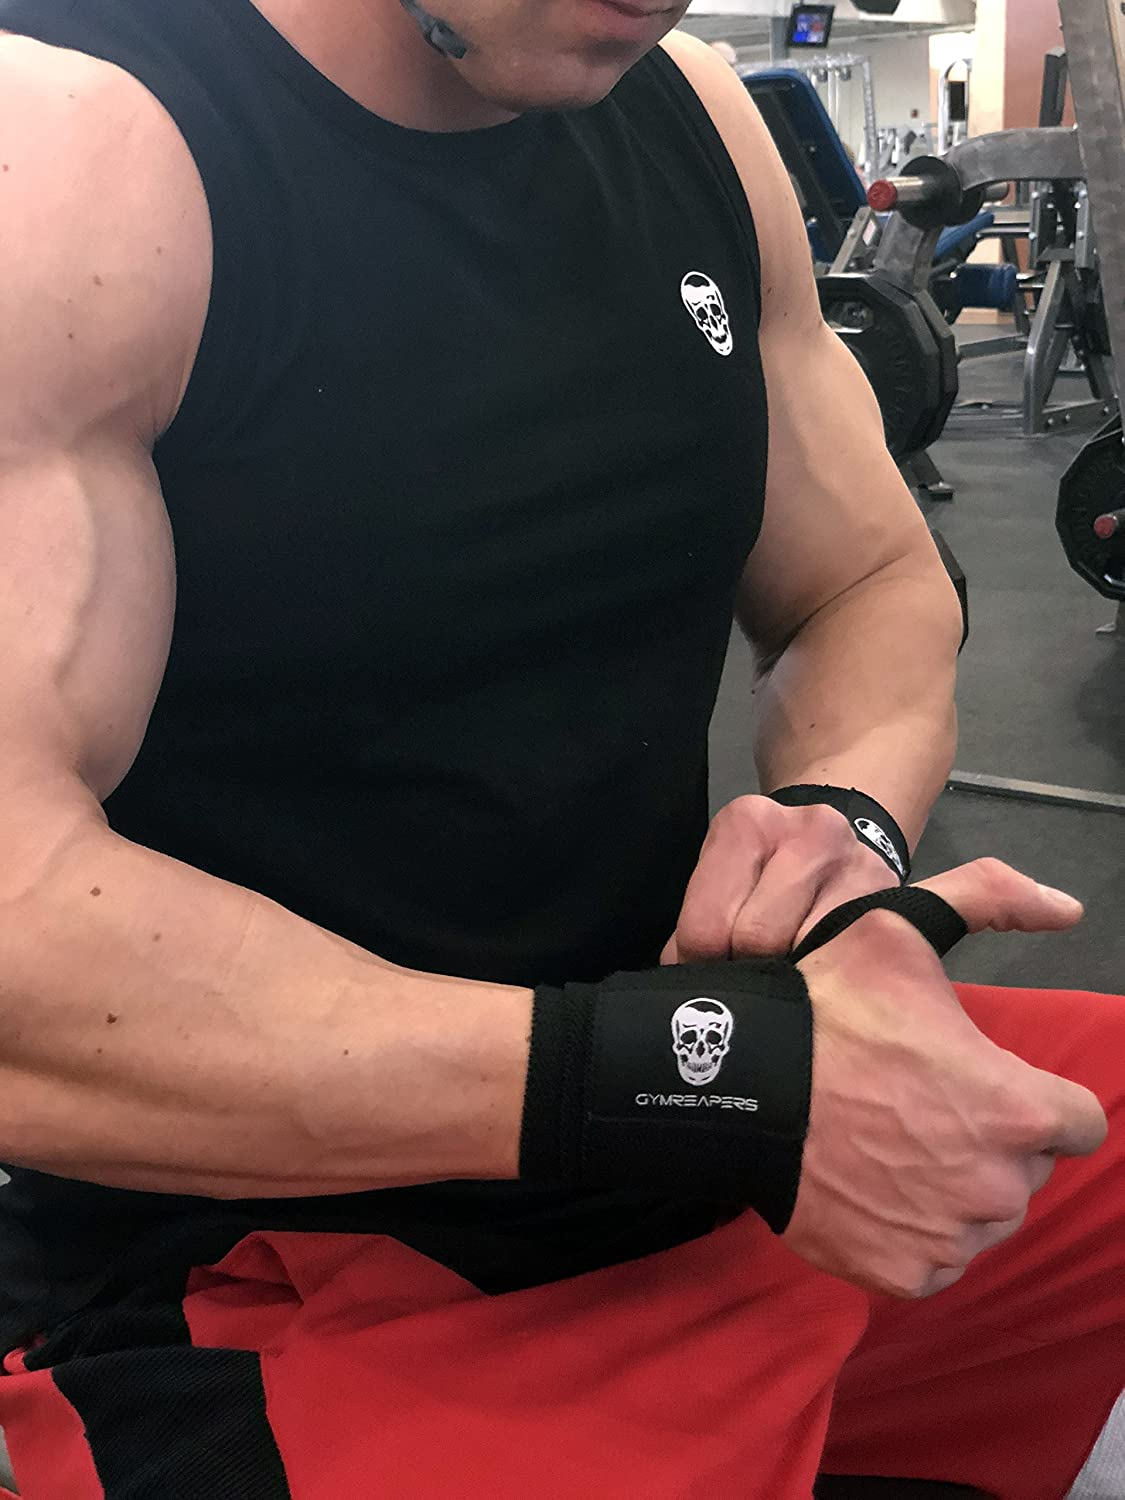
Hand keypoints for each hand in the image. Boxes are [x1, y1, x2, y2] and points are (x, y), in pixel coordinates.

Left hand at [662, 794, 895, 963]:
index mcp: (746, 824)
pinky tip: (822, 975)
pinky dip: (831, 977)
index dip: (702, 965)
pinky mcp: (892, 897)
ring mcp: (856, 862)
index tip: (710, 980)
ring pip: (806, 954)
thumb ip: (695, 932)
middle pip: (757, 940)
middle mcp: (806, 832)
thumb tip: (688, 991)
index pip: (706, 924)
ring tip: (789, 980)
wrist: (838, 843)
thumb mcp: (726, 881)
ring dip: (793, 980)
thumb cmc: (768, 871)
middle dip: (749, 972)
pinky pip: (848, 959)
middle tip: (753, 982)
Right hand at [785, 859, 1107, 1298]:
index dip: (1034, 1098)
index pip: (1079, 1122)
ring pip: (982, 1218)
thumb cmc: (825, 1007)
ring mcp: (950, 1238)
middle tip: (921, 1105)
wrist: (736, 1084)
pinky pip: (935, 1261)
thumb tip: (1067, 906)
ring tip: (892, 1146)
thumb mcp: (899, 927)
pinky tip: (872, 1188)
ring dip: (954, 1190)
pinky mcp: (904, 1276)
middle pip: (1027, 1170)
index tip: (984, 1082)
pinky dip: (912, 1234)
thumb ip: (988, 897)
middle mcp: (998, 1186)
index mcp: (1017, 1109)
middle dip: (990, 1142)